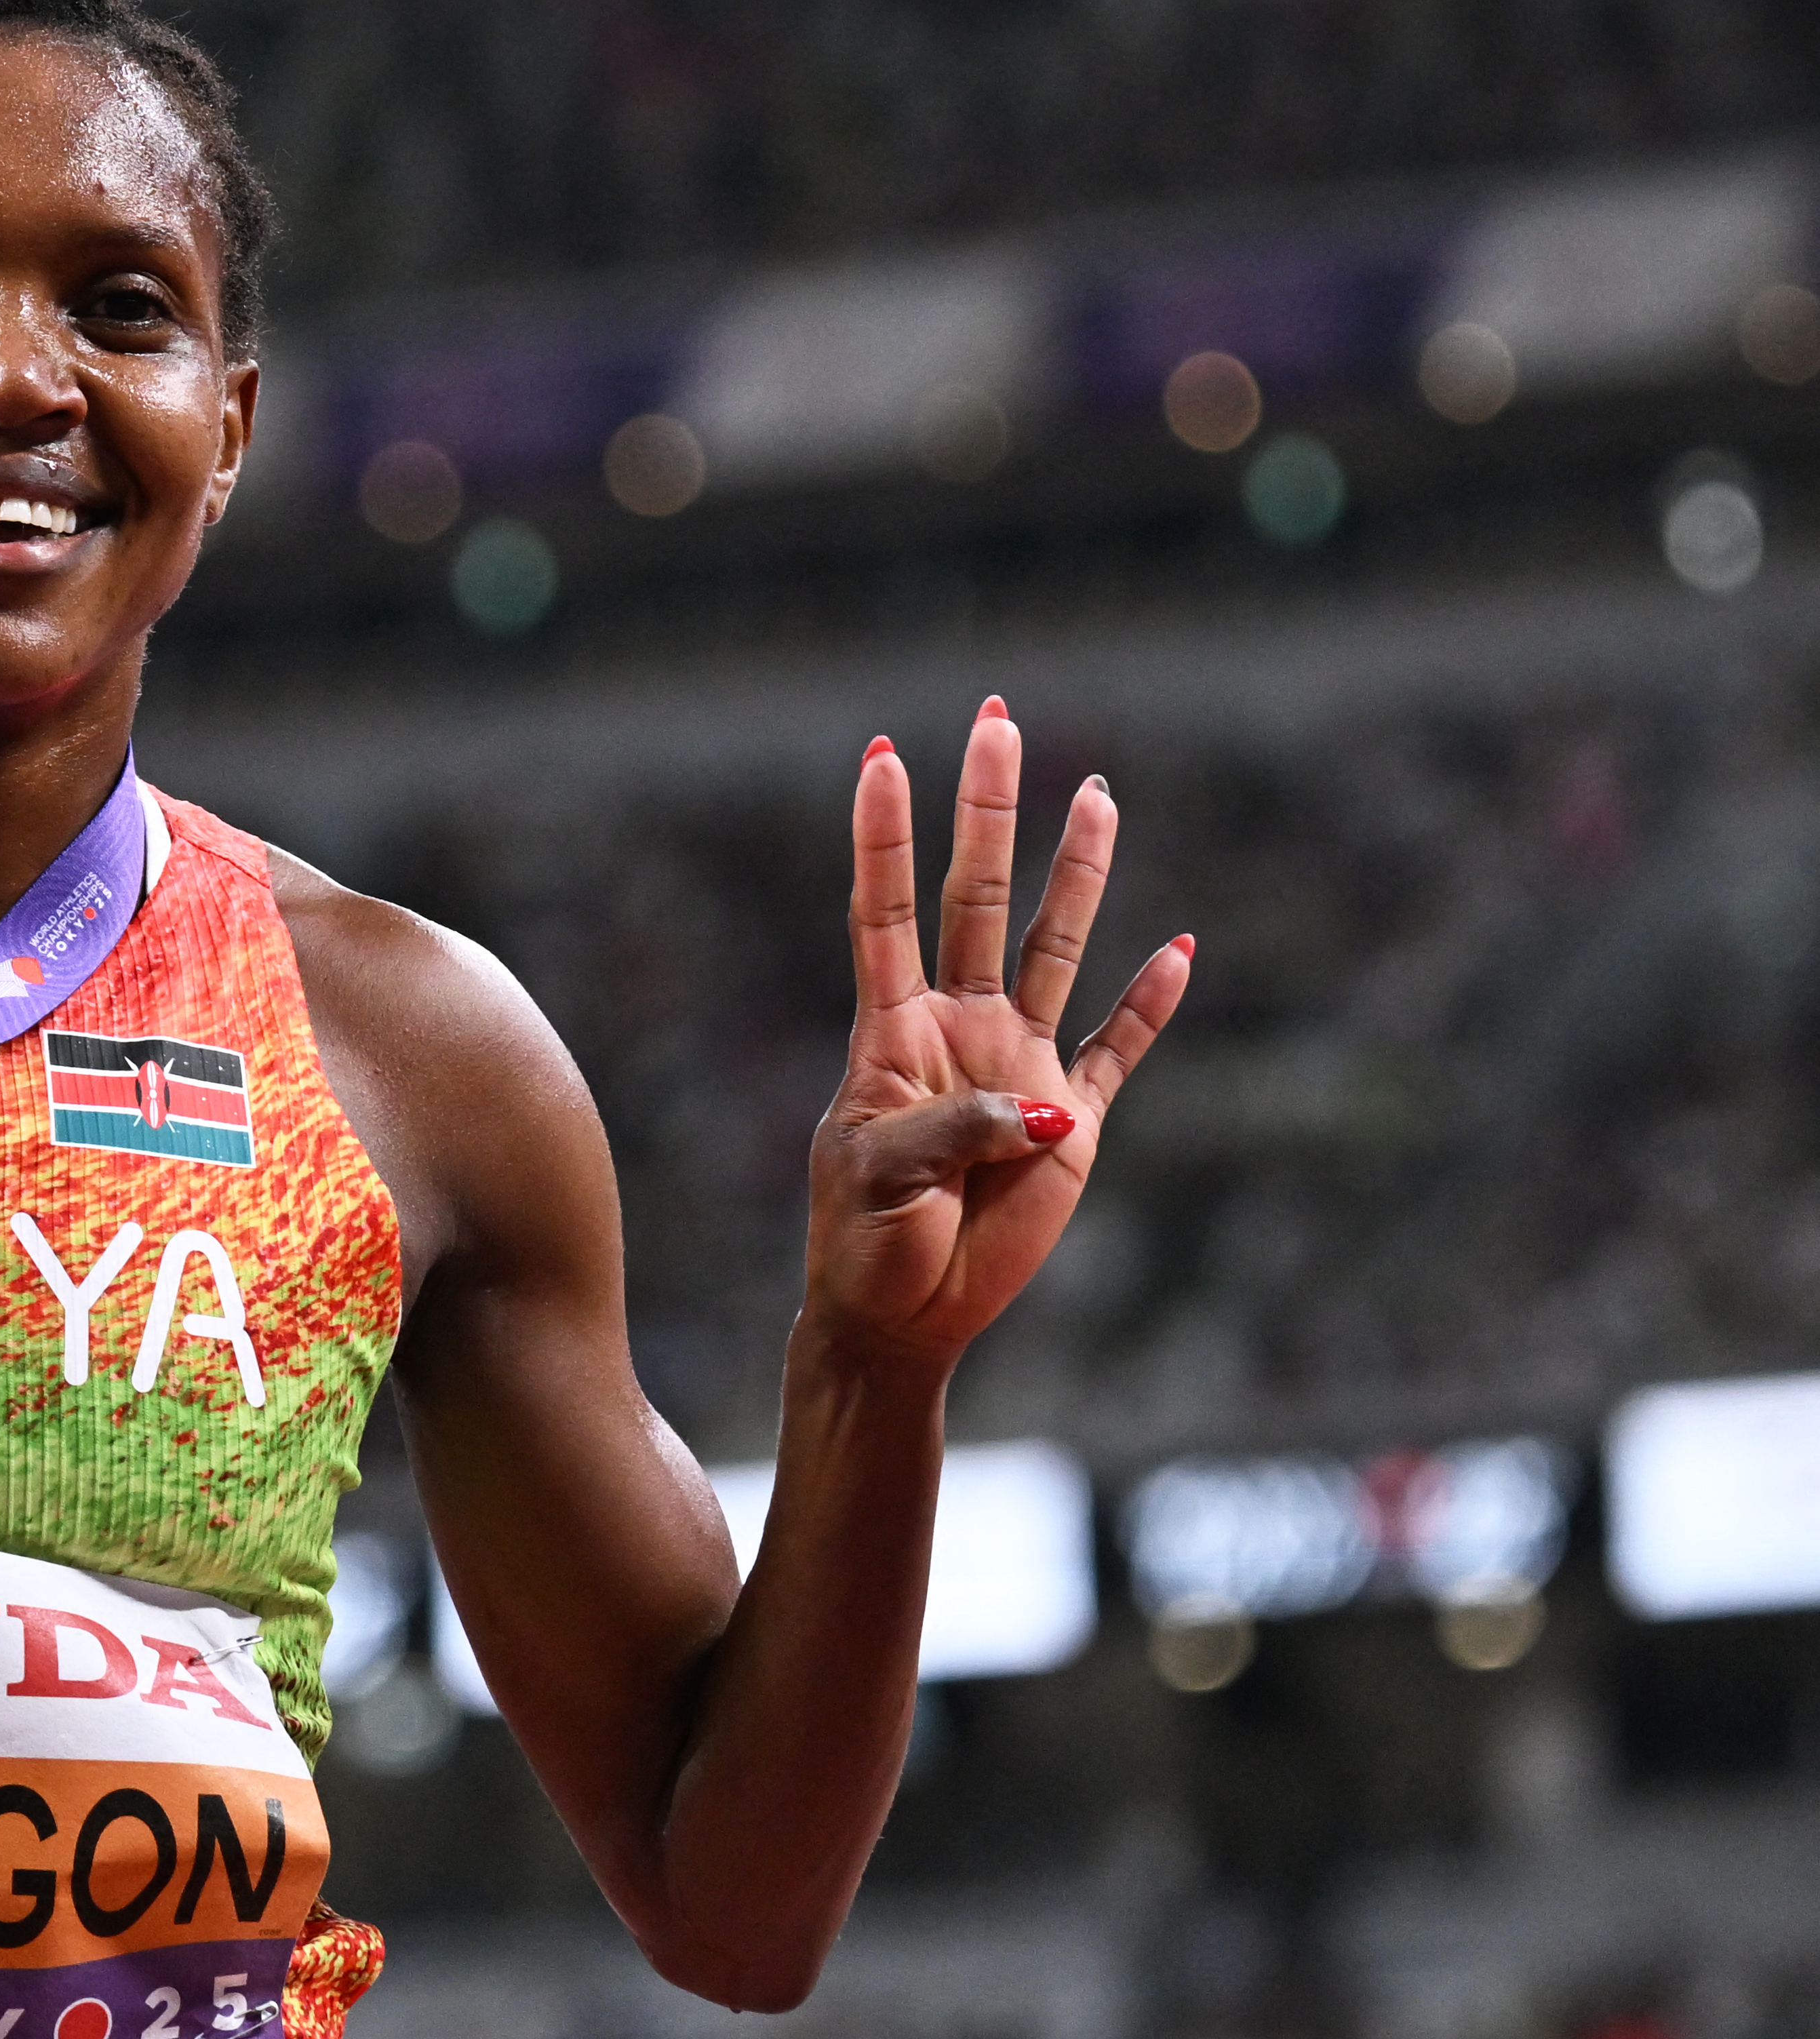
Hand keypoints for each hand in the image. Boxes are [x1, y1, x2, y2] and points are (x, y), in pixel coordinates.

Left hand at [801, 698, 1189, 1384]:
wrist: (898, 1315)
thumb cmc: (861, 1241)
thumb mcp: (881, 1179)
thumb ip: (956, 1130)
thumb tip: (1045, 1110)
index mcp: (891, 1033)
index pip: (884, 911)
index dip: (883, 836)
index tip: (882, 756)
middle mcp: (958, 1030)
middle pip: (978, 898)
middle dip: (989, 812)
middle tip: (997, 723)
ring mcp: (1019, 1068)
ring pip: (1055, 947)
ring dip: (1077, 875)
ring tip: (1095, 795)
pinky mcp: (1073, 1125)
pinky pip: (1118, 1050)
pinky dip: (1149, 1005)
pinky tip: (1177, 950)